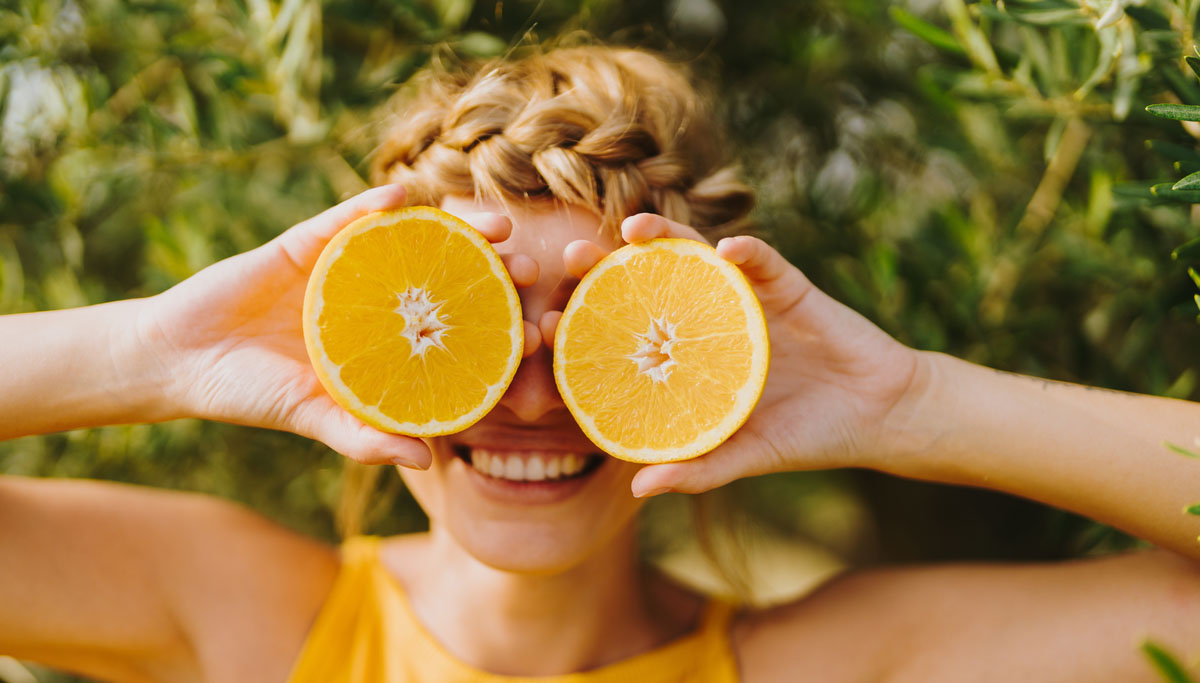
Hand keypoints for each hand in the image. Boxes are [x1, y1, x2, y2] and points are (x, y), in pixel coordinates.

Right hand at [135, 185, 539, 466]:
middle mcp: (378, 300)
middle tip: (533, 268)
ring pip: (413, 240)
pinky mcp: (306, 241)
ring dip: (458, 227)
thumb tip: (426, 462)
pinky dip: (372, 205)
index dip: (499, 330)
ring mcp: (347, 267)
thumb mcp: (312, 418)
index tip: (540, 332)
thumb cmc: (252, 394)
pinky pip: (345, 217)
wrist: (180, 360)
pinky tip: (403, 195)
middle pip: (449, 278)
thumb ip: (363, 437)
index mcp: (389, 343)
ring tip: (498, 224)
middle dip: (495, 270)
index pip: (455, 332)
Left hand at [542, 214, 920, 495]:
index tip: (543, 323)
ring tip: (632, 229)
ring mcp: (745, 297)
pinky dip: (747, 254)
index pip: (627, 332)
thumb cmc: (807, 434)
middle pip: (648, 284)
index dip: (585, 323)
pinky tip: (727, 250)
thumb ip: (697, 469)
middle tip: (569, 257)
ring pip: (697, 257)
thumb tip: (638, 487)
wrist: (878, 414)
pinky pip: (765, 263)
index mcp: (689, 355)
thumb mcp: (746, 455)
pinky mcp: (789, 286)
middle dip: (607, 267)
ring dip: (666, 238)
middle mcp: (707, 318)